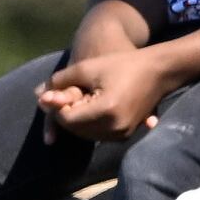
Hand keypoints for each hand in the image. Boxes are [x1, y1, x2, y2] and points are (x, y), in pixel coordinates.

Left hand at [35, 41, 174, 142]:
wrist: (159, 71)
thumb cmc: (122, 65)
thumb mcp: (87, 68)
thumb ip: (60, 82)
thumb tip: (40, 98)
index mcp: (106, 111)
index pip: (67, 118)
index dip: (56, 107)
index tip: (56, 93)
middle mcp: (116, 128)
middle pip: (75, 129)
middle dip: (65, 114)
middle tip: (63, 97)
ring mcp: (123, 134)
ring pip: (86, 135)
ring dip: (76, 121)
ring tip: (78, 100)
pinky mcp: (127, 135)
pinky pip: (99, 135)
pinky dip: (89, 124)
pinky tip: (89, 108)